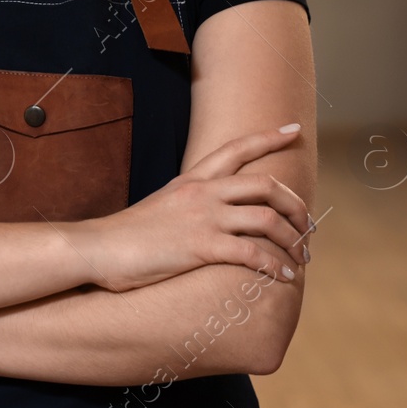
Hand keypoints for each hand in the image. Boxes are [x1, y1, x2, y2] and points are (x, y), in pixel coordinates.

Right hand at [76, 123, 312, 292]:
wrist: (98, 248)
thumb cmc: (127, 234)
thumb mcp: (162, 206)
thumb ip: (189, 203)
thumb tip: (212, 215)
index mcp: (192, 180)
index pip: (236, 149)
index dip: (268, 138)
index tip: (293, 131)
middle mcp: (202, 192)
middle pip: (266, 184)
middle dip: (297, 205)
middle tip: (308, 226)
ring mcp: (202, 218)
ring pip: (267, 218)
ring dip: (293, 239)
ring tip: (301, 257)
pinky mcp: (200, 246)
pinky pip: (253, 253)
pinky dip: (276, 265)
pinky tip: (284, 276)